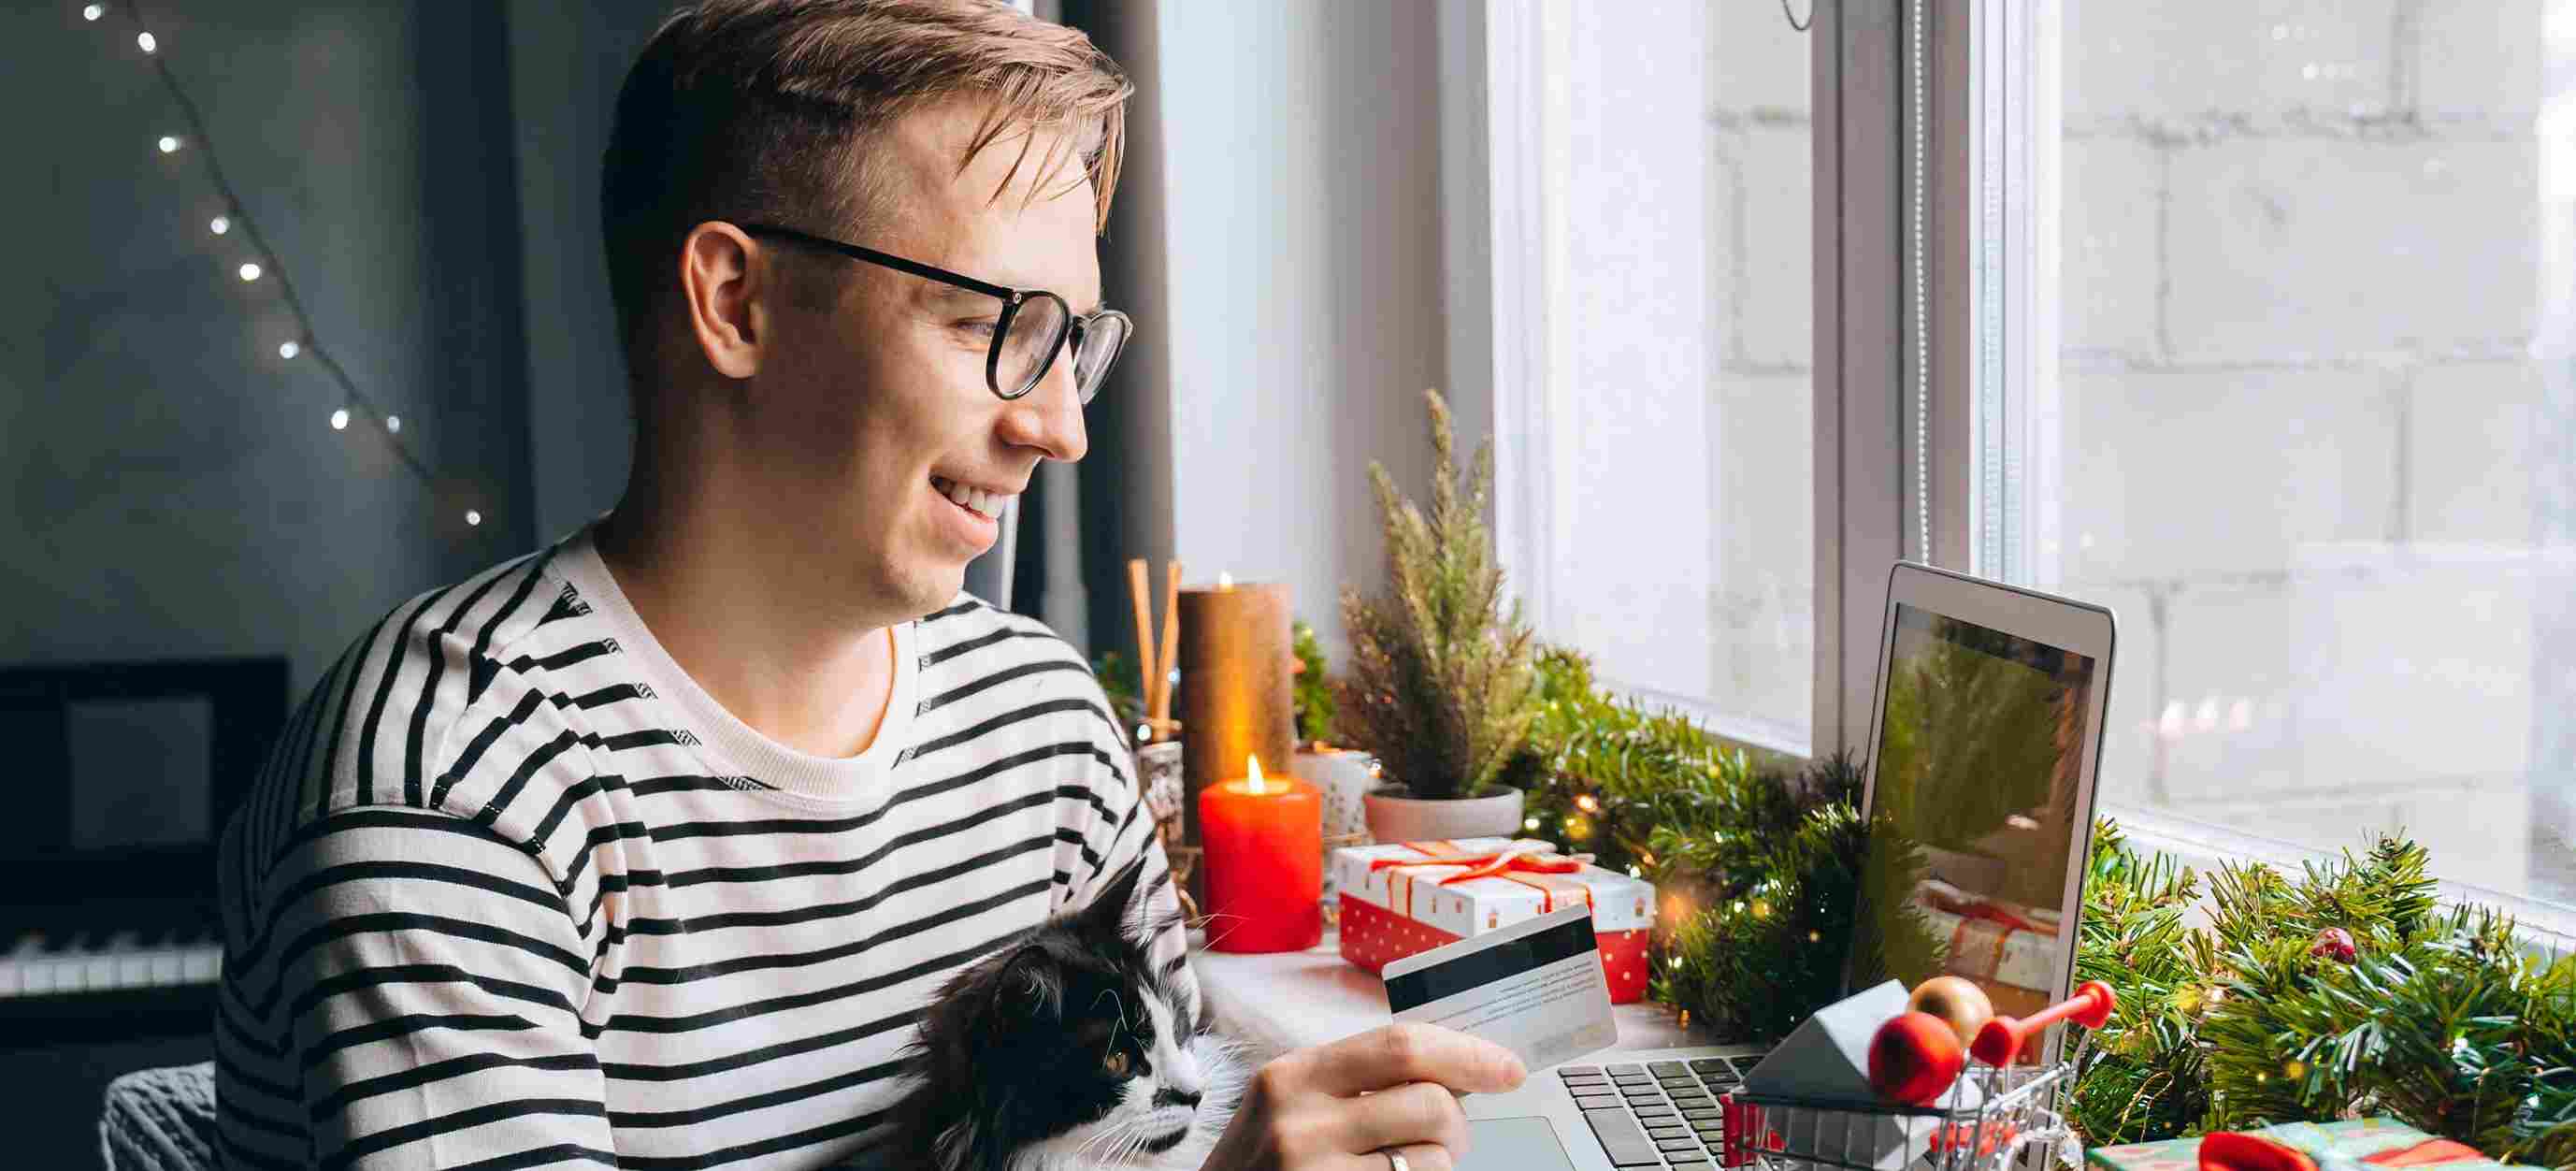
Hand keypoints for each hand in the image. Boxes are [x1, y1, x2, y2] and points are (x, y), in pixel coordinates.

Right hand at [1200, 1022, 1527, 1170]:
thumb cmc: (1263, 1163)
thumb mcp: (1291, 1104)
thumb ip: (1360, 1080)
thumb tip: (1458, 1066)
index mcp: (1293, 1075)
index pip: (1401, 1046)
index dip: (1468, 1054)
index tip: (1508, 1068)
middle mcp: (1299, 1122)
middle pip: (1431, 1103)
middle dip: (1459, 1123)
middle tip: (1450, 1138)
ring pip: (1432, 1161)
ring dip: (1438, 1165)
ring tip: (1405, 1168)